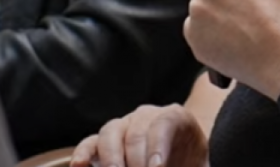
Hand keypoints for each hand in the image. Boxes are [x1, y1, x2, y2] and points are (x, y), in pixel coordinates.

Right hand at [68, 104, 206, 166]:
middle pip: (136, 130)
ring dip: (111, 158)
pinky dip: (82, 154)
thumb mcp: (199, 165)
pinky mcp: (104, 143)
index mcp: (175, 117)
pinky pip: (90, 143)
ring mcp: (123, 126)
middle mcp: (146, 116)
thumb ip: (196, 166)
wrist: (183, 158)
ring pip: (110, 133)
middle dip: (135, 160)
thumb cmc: (191, 162)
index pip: (164, 123)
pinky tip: (80, 166)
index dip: (158, 145)